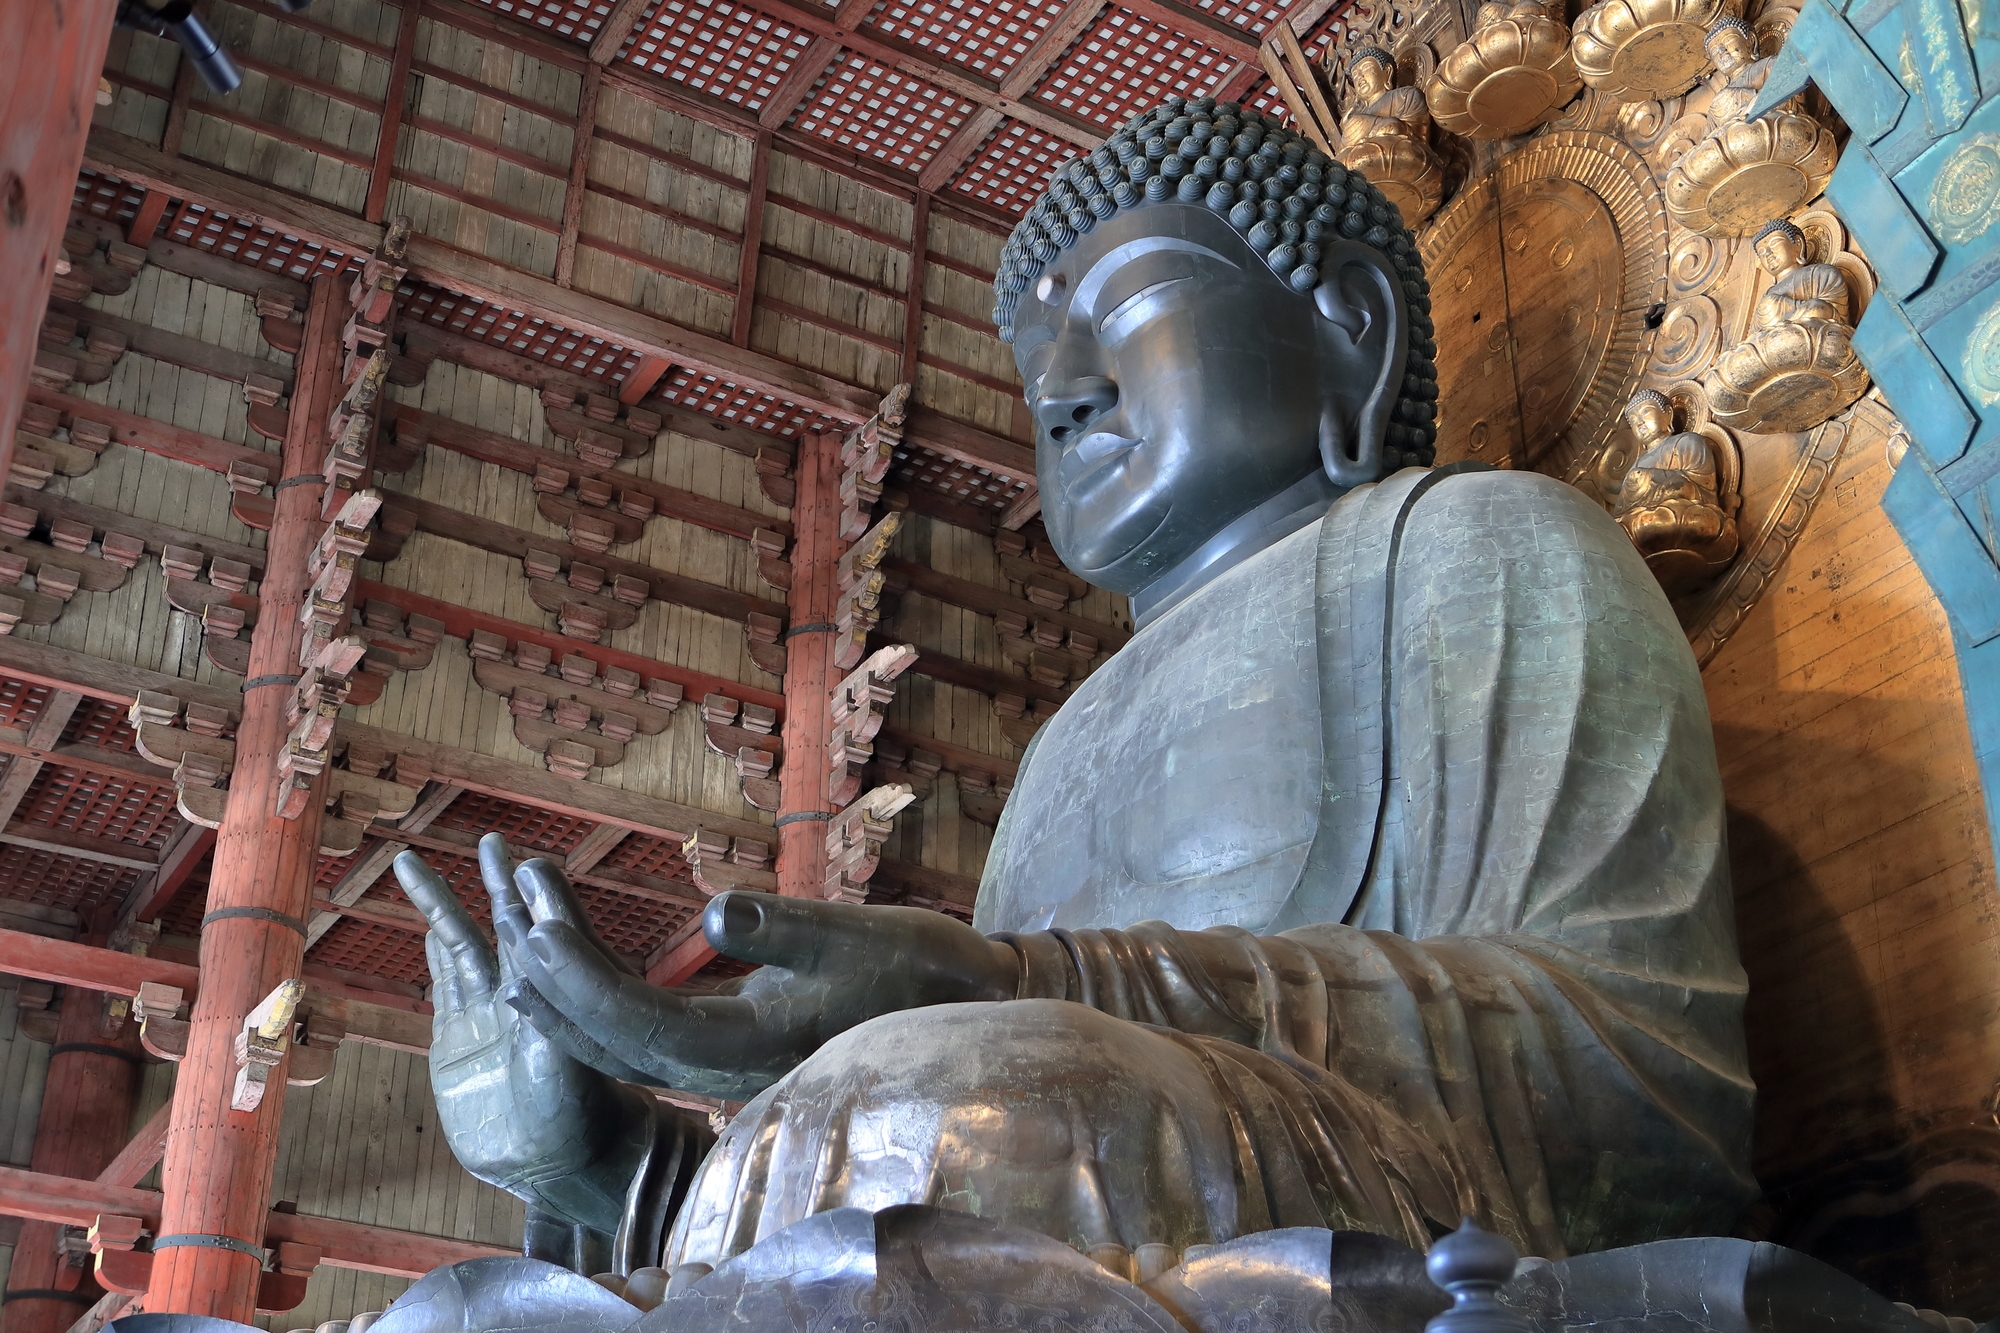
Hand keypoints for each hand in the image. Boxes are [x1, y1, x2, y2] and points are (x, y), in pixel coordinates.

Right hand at [395, 841, 651, 1232]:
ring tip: (418, 866)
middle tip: (490, 839)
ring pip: (461, 946)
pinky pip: (443, 986)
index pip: (541, 924)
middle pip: (502, 922)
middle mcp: (520, 993)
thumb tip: (536, 934)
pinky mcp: (454, 1041)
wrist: (541, 1167)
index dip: (531, 888)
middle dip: (494, 882)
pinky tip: (429, 930)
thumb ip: (554, 999)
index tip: (519, 852)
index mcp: (554, 989)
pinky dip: (434, 956)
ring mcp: (484, 1014)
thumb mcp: (569, 1053)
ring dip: (444, 908)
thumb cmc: (573, 1115)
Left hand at [504, 854, 1018, 1101]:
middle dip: (552, 969)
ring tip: (520, 912)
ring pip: (615, 1030)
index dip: (579, 975)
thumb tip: (715, 911)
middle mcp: (718, 1066)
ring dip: (564, 976)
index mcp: (744, 1049)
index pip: (635, 1020)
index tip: (537, 920)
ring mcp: (717, 1058)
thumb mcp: (854, 935)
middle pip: (607, 1031)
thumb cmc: (915, 966)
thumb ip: (783, 928)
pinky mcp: (722, 1036)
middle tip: (514, 895)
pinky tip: (568, 944)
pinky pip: (639, 1017)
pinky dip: (597, 980)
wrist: (960, 1004)